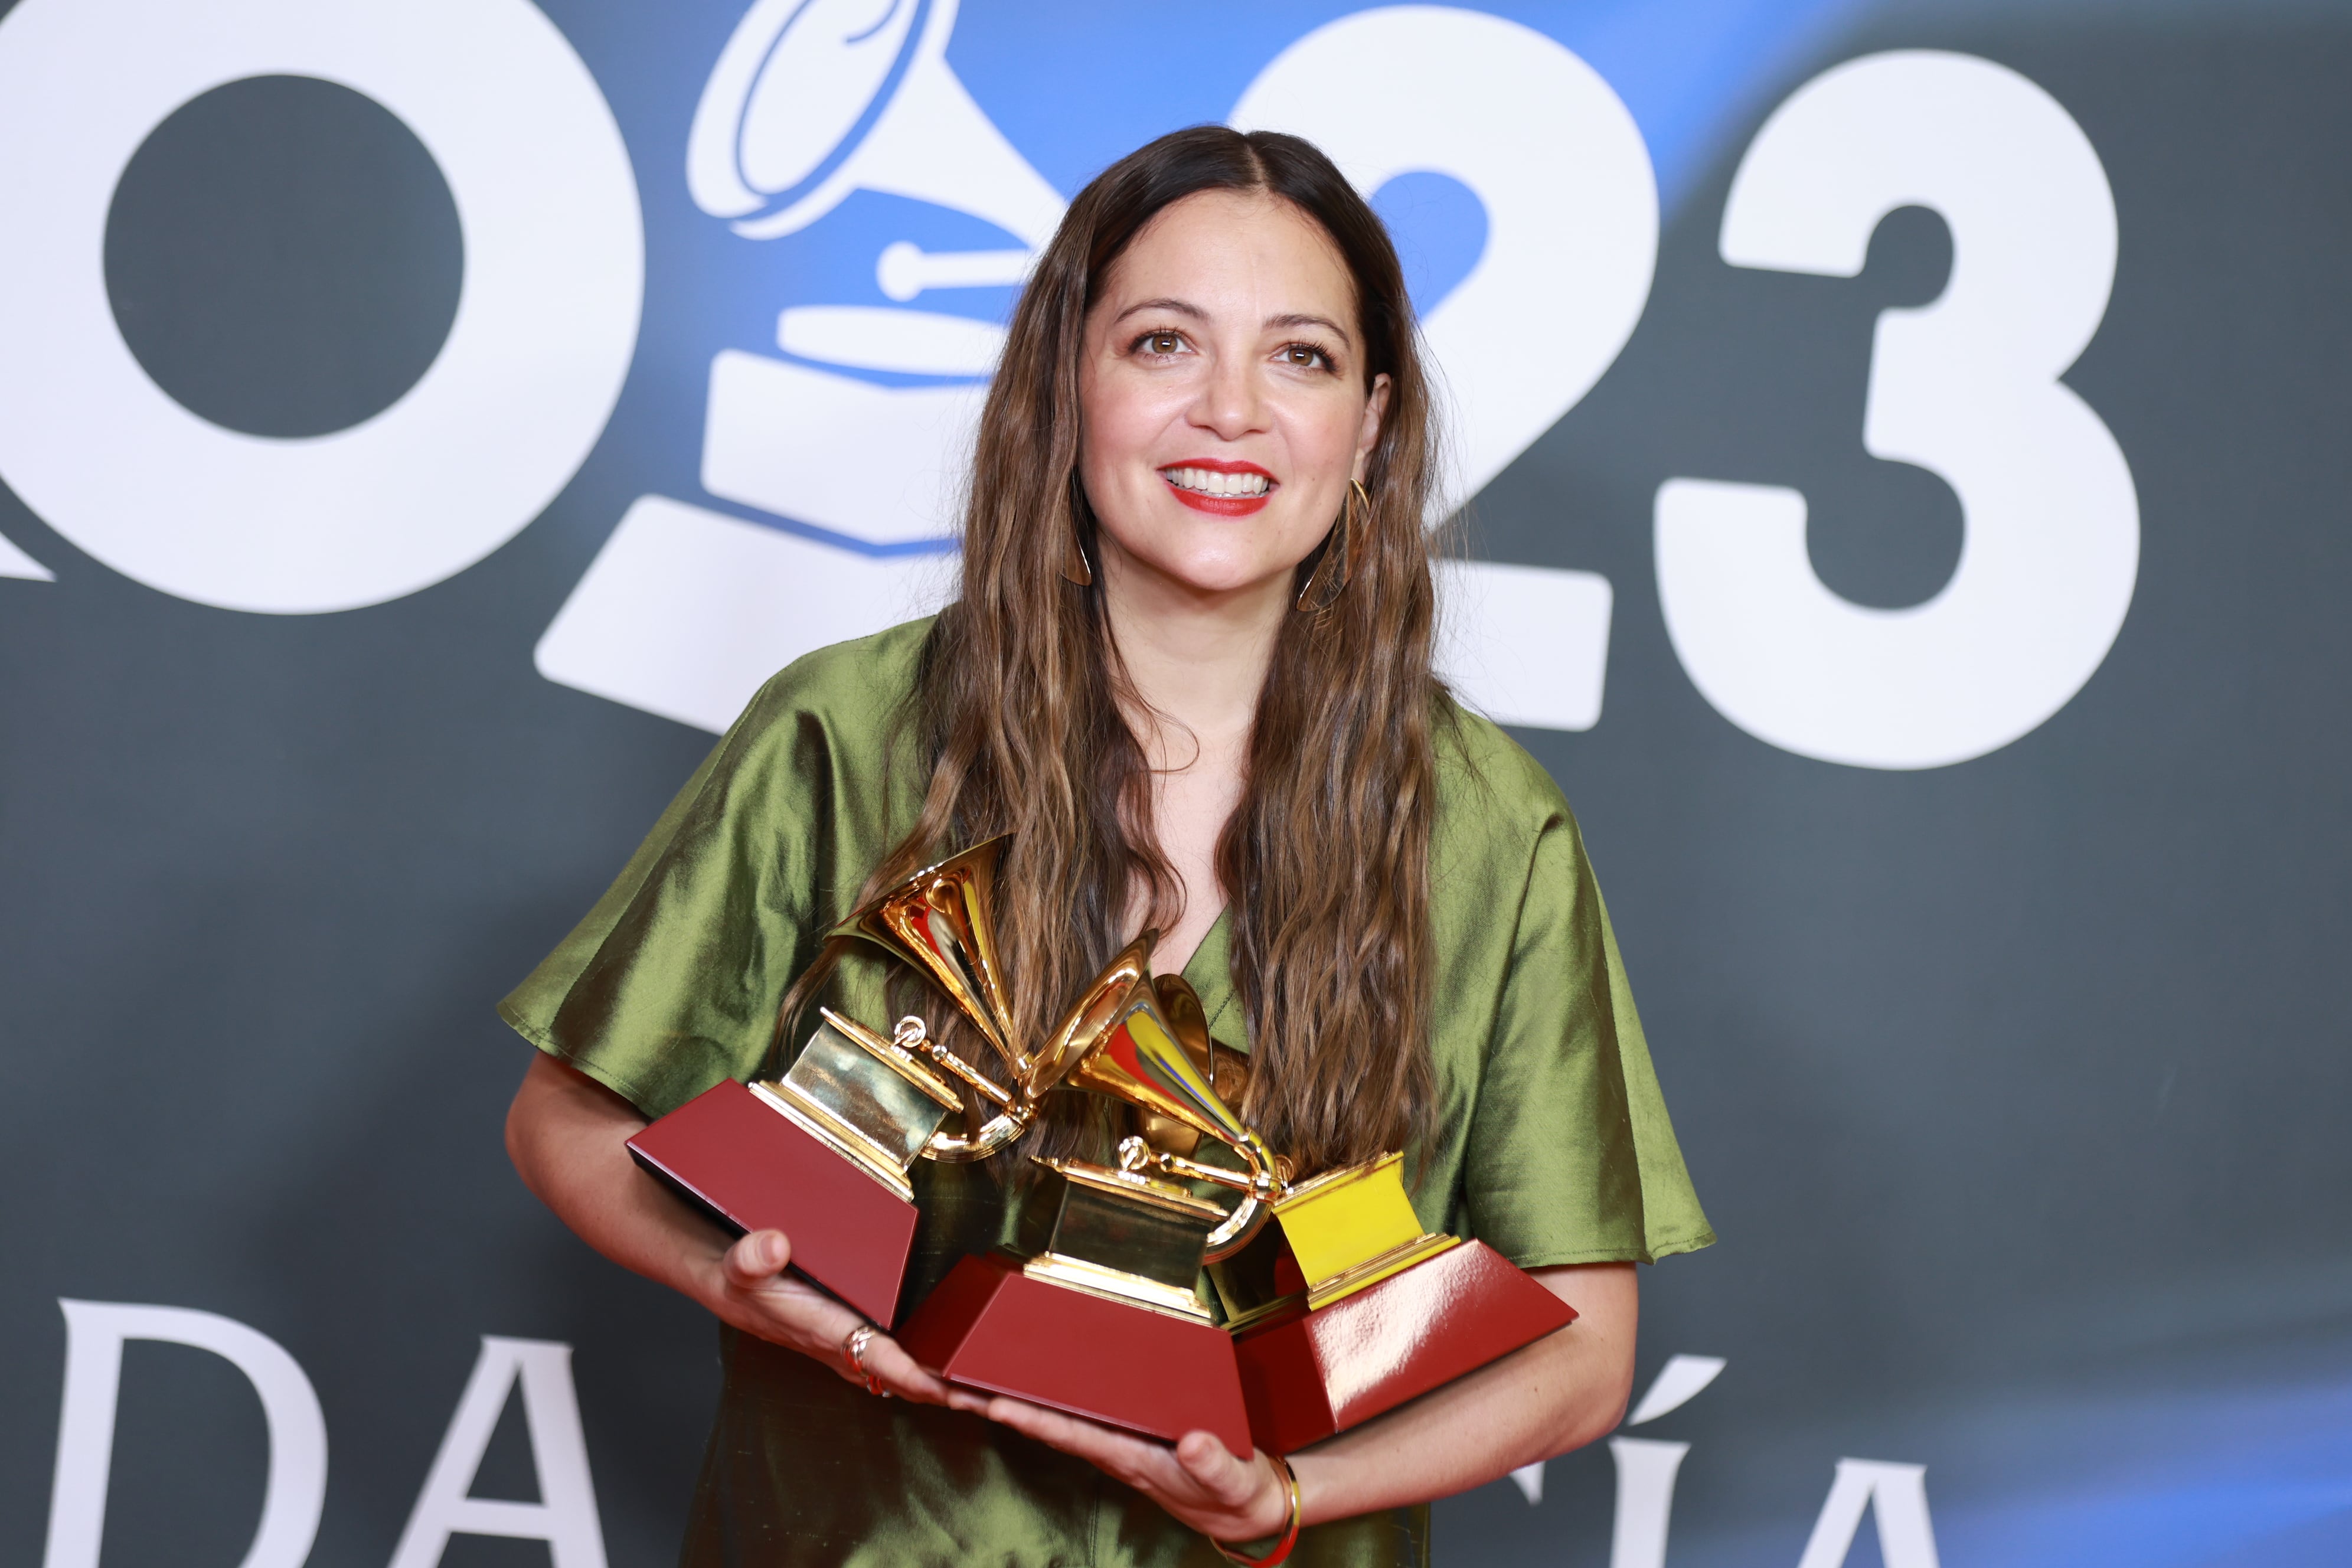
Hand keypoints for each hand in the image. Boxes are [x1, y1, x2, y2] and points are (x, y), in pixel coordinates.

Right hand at [703, 1230, 988, 1413]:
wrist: (727, 1285)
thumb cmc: (739, 1278)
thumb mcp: (738, 1262)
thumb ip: (753, 1256)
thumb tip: (774, 1246)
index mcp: (824, 1331)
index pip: (878, 1359)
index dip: (915, 1376)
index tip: (952, 1389)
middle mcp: (841, 1347)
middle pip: (904, 1379)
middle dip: (946, 1392)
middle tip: (997, 1397)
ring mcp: (848, 1347)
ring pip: (904, 1375)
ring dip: (942, 1384)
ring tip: (991, 1388)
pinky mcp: (852, 1337)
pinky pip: (895, 1362)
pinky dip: (926, 1369)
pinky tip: (955, 1365)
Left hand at [978, 1395, 1294, 1542]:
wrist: (1243, 1506)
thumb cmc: (1234, 1493)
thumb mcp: (1232, 1483)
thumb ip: (1213, 1466)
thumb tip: (1192, 1443)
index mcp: (1133, 1458)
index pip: (1075, 1436)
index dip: (1036, 1422)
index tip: (997, 1405)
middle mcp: (1114, 1448)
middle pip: (1049, 1423)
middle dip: (1001, 1405)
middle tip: (952, 1383)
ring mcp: (1117, 1439)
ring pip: (1057, 1415)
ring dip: (1014, 1397)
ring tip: (970, 1375)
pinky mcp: (1127, 1429)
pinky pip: (1079, 1409)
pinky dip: (1048, 1395)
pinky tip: (1027, 1378)